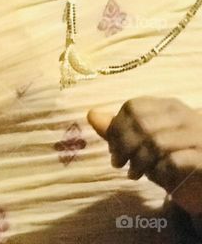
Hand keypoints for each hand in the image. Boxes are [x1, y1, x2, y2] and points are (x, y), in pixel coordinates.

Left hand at [89, 98, 201, 213]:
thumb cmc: (172, 155)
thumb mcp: (143, 141)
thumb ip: (119, 129)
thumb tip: (92, 115)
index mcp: (168, 106)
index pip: (133, 107)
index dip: (116, 128)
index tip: (111, 147)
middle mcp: (185, 116)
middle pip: (142, 123)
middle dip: (123, 146)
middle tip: (117, 163)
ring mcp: (198, 136)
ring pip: (157, 142)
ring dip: (138, 161)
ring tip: (132, 174)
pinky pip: (174, 161)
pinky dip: (158, 171)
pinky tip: (153, 177)